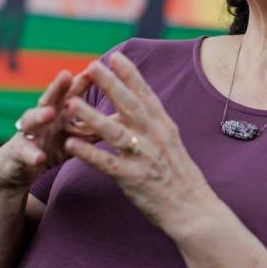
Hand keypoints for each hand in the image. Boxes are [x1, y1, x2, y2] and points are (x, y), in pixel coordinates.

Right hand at [0, 70, 90, 190]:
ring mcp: (27, 133)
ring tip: (49, 113)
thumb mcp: (74, 136)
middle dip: (57, 87)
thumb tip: (126, 118)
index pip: (71, 93)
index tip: (96, 67)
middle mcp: (41, 118)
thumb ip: (94, 126)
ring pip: (31, 121)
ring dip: (39, 115)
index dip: (82, 81)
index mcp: (58, 112)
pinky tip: (38, 157)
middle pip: (49, 98)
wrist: (17, 169)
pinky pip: (24, 153)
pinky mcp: (17, 153)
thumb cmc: (51, 146)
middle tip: (66, 74)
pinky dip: (32, 155)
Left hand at [62, 53, 214, 234]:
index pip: (146, 96)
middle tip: (92, 66)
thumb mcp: (171, 145)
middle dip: (111, 85)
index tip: (115, 57)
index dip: (130, 75)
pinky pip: (108, 164)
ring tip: (72, 104)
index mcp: (164, 128)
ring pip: (116, 132)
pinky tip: (71, 145)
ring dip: (92, 117)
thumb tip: (135, 109)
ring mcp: (145, 158)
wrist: (195, 210)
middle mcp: (156, 138)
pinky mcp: (134, 179)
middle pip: (130, 106)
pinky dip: (89, 154)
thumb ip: (152, 126)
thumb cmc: (180, 178)